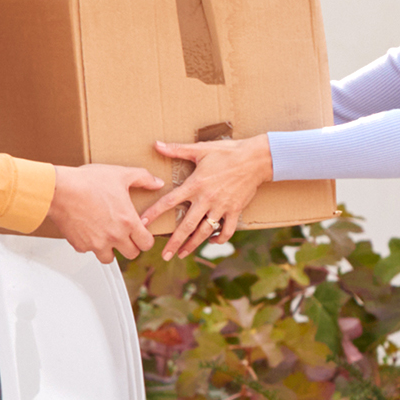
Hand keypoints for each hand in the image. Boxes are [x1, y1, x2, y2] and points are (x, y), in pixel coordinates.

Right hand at [44, 164, 163, 262]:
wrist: (59, 190)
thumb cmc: (87, 182)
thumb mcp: (120, 174)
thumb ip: (143, 178)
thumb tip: (157, 182)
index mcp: (127, 222)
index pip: (146, 243)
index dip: (145, 239)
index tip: (141, 234)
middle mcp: (114, 236)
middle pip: (131, 254)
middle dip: (129, 246)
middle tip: (124, 235)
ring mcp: (96, 243)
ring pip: (109, 258)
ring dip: (109, 250)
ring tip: (105, 236)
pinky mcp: (80, 245)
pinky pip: (88, 250)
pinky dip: (88, 243)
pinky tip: (86, 229)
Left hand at [142, 134, 272, 260]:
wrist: (256, 159)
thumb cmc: (227, 152)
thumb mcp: (200, 149)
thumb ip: (176, 150)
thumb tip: (156, 145)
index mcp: (195, 185)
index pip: (169, 201)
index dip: (155, 213)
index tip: (142, 224)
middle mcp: (206, 199)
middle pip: (187, 225)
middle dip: (174, 242)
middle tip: (164, 255)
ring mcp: (221, 207)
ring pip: (205, 231)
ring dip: (194, 244)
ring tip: (183, 254)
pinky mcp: (235, 211)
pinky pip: (227, 230)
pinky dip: (220, 238)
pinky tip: (213, 241)